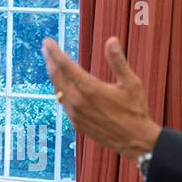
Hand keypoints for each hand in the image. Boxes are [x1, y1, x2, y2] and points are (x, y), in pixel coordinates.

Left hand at [41, 36, 160, 160]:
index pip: (65, 65)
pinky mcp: (77, 123)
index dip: (54, 52)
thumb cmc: (135, 111)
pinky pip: (63, 103)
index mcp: (90, 89)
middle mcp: (78, 101)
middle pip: (57, 76)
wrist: (134, 141)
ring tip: (52, 64)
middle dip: (50, 60)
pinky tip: (62, 85)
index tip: (47, 42)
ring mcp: (75, 114)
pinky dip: (60, 90)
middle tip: (46, 48)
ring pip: (58, 90)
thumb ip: (118, 61)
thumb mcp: (131, 83)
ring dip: (53, 75)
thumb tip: (111, 40)